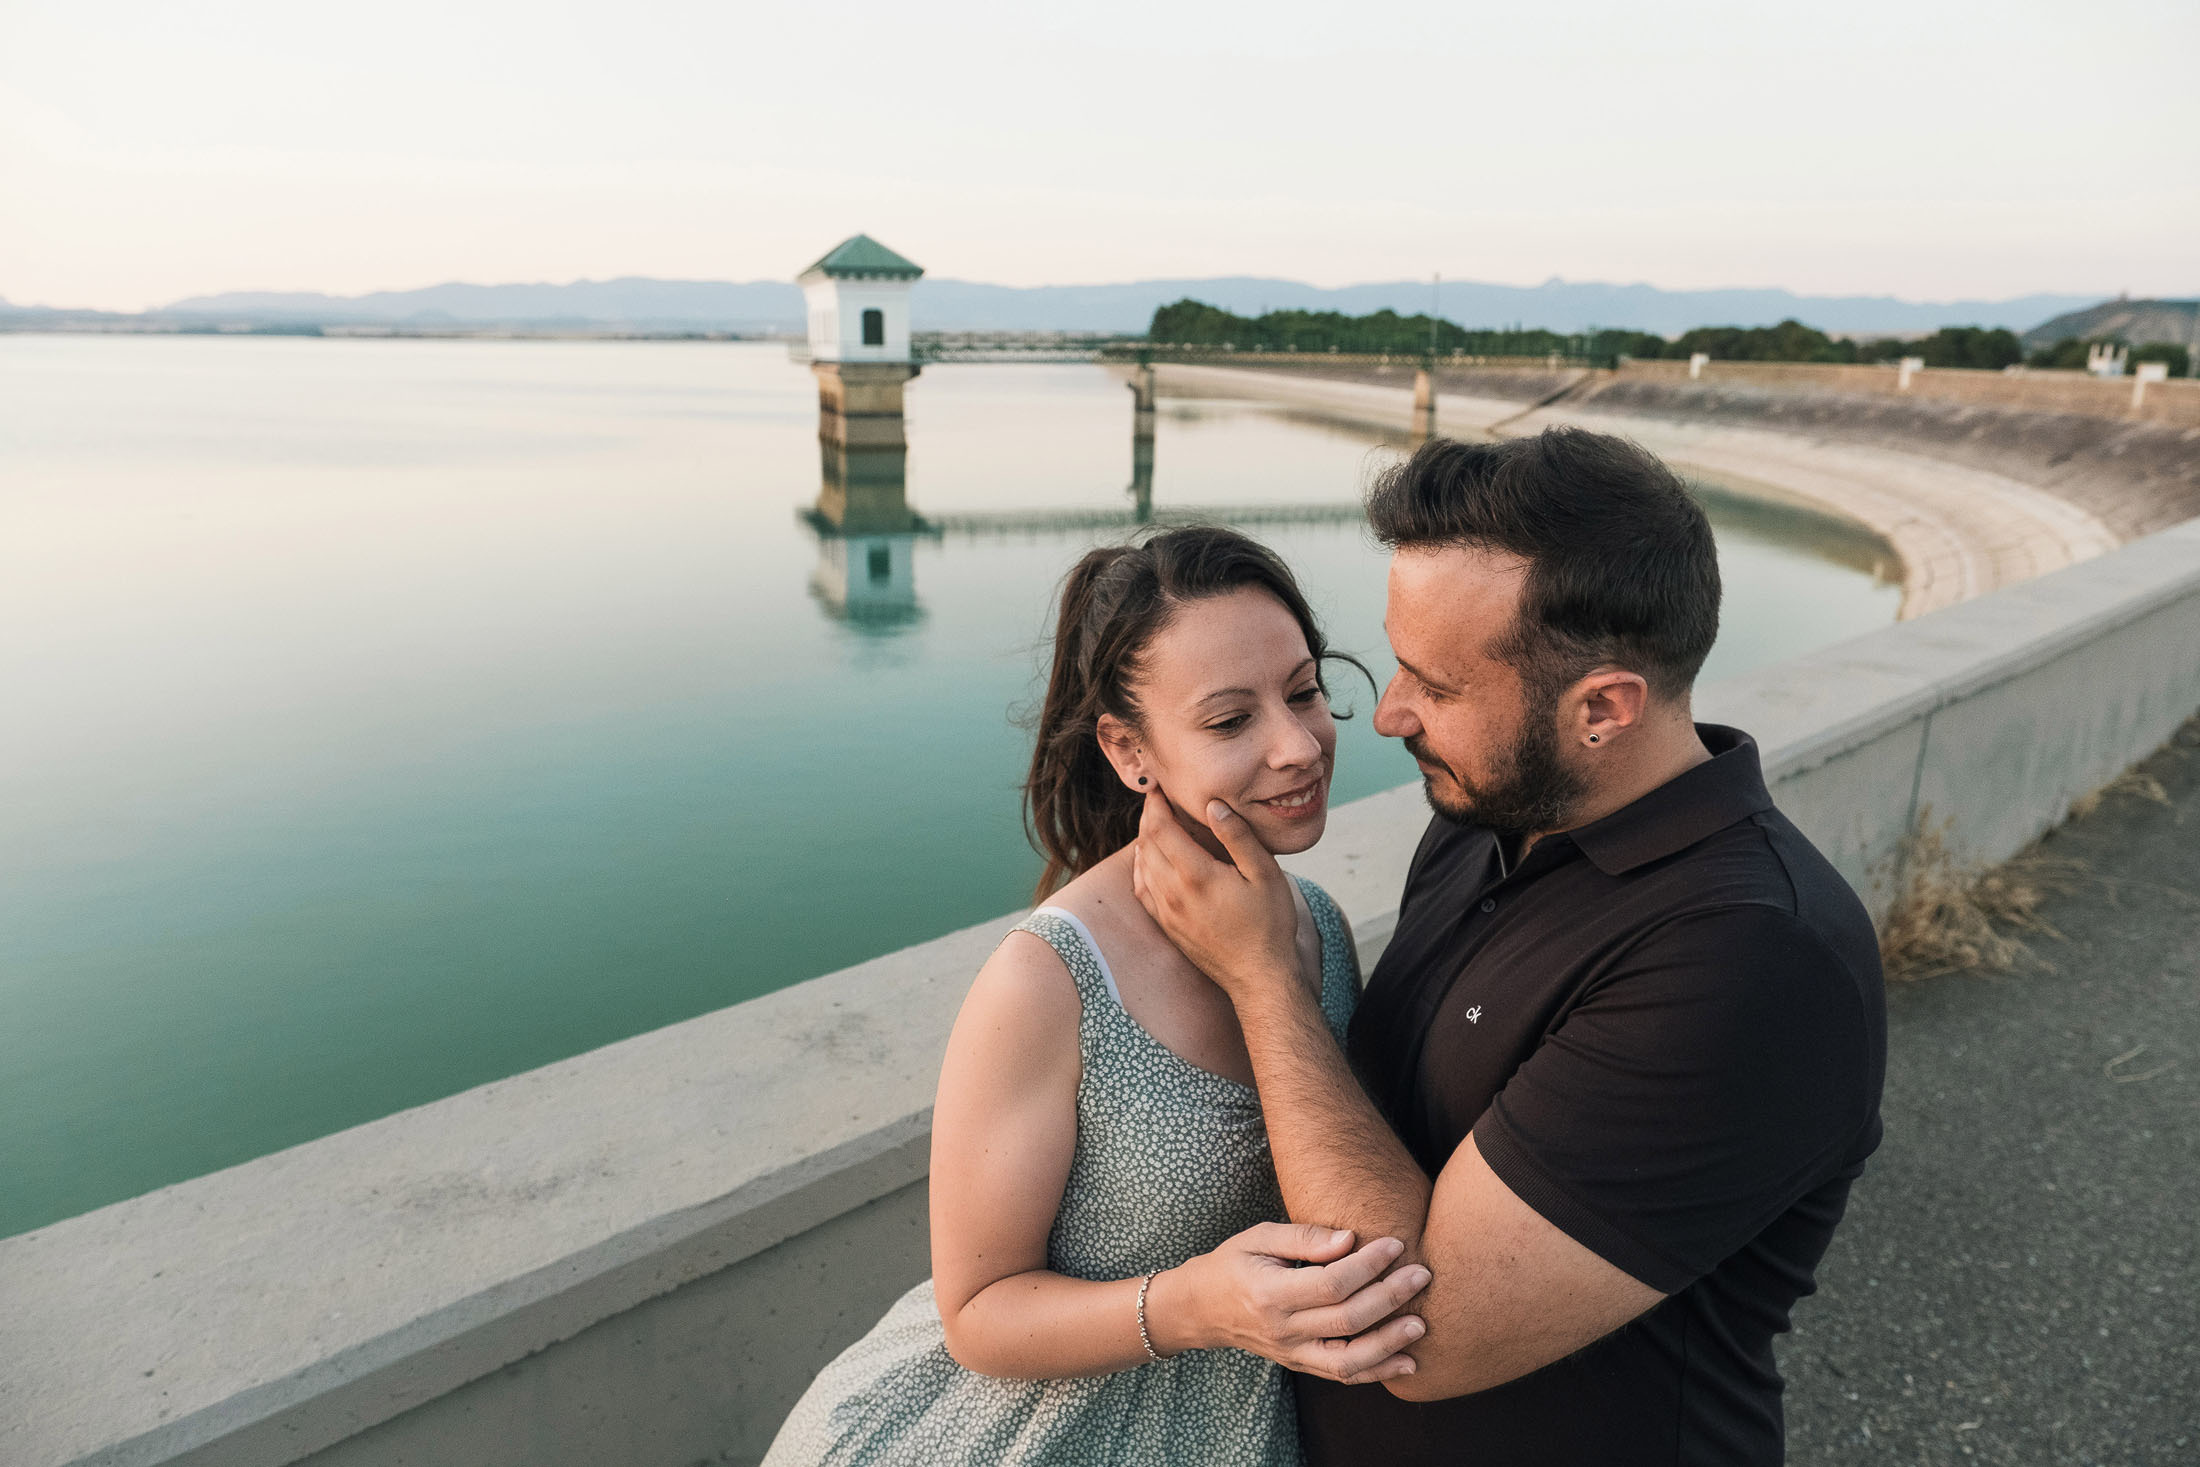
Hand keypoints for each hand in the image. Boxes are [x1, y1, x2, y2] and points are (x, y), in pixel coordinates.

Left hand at [1131, 785, 1299, 1001]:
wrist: (1259, 977)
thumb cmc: (1270, 924)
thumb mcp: (1265, 873)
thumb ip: (1238, 836)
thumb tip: (1213, 805)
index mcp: (1195, 875)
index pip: (1160, 828)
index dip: (1155, 804)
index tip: (1159, 788)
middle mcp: (1173, 893)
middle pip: (1146, 843)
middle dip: (1148, 817)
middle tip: (1158, 800)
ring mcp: (1167, 913)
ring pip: (1141, 865)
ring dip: (1144, 840)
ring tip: (1157, 824)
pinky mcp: (1167, 927)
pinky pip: (1142, 890)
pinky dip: (1141, 868)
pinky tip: (1150, 860)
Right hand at [1146, 1222, 1430, 1384]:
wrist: (1201, 1309)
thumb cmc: (1232, 1263)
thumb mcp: (1258, 1237)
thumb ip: (1303, 1237)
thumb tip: (1349, 1239)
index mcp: (1270, 1294)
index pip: (1331, 1284)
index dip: (1368, 1265)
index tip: (1395, 1246)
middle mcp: (1283, 1330)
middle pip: (1347, 1320)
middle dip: (1390, 1297)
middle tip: (1422, 1275)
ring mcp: (1292, 1353)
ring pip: (1349, 1360)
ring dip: (1390, 1344)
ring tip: (1420, 1325)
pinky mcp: (1300, 1364)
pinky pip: (1343, 1374)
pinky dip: (1377, 1371)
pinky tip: (1406, 1361)